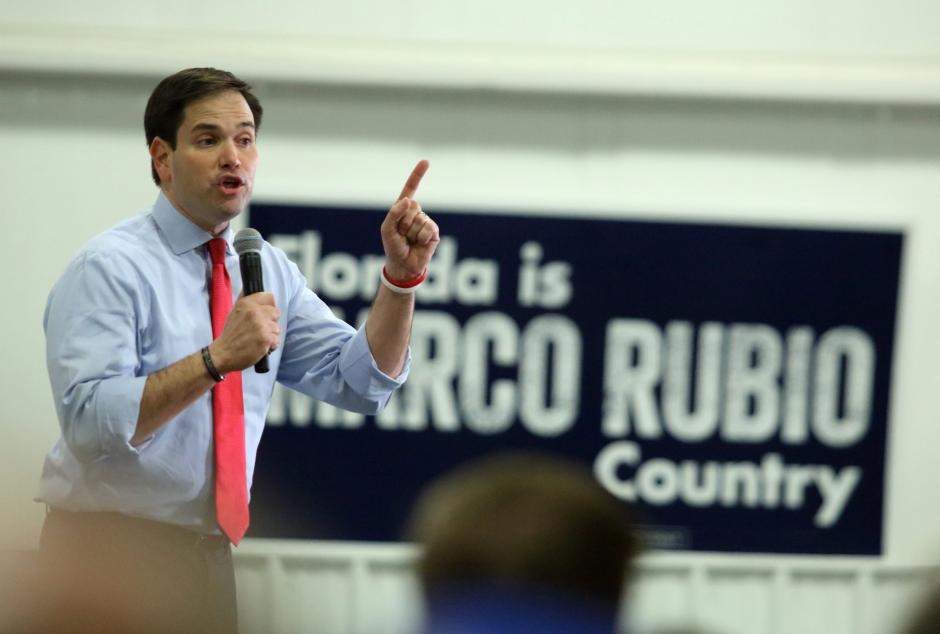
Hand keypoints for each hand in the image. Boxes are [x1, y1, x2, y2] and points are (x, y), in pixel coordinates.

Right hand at [209, 293, 280, 372]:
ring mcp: (261, 325)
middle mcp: (255, 312)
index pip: (269, 297)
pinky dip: (271, 345)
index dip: (270, 306)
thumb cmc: (230, 334)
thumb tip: (250, 287)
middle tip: (260, 329)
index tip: (266, 313)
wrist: (223, 353)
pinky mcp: (266, 338)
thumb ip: (246, 301)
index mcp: (247, 303)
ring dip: (270, 335)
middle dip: (271, 322)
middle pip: (276, 313)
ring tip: (258, 339)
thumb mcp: (234, 311)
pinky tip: (260, 346)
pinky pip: (277, 340)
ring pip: (277, 328)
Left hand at [380, 160, 439, 280]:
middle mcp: (415, 213)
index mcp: (403, 209)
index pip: (410, 189)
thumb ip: (394, 213)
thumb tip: (410, 200)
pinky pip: (428, 228)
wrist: (404, 266)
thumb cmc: (393, 247)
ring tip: (410, 241)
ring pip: (419, 219)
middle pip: (412, 206)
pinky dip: (421, 237)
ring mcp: (425, 222)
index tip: (426, 162)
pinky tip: (419, 244)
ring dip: (412, 232)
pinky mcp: (434, 232)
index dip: (417, 175)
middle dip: (404, 222)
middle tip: (402, 234)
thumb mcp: (387, 229)